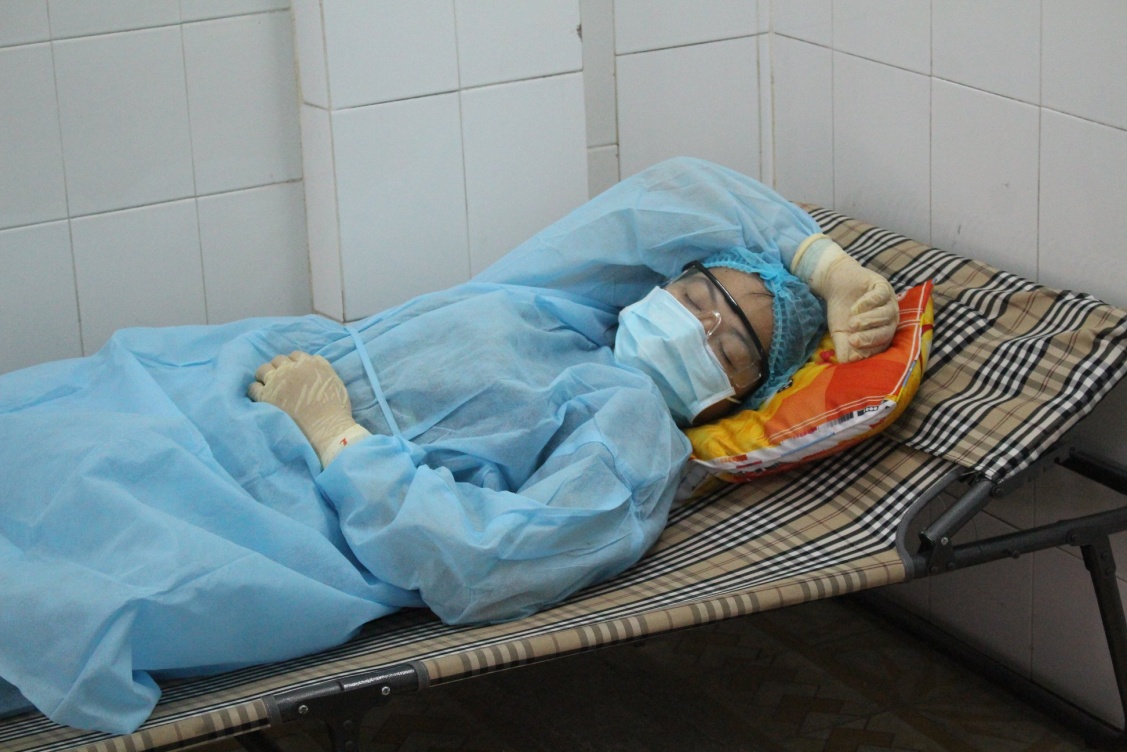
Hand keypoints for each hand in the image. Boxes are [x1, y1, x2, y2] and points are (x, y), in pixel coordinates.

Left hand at [248, 351, 366, 465]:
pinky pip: (253, 387)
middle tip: (282, 380)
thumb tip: (314, 360)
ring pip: (264, 369)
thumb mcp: (335, 381)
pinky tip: (261, 396)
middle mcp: (291, 369)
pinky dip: (256, 389)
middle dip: (280, 368)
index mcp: (309, 364)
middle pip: (279, 360)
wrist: (326, 428)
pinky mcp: (266, 396)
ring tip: (269, 386)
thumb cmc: (335, 408)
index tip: (295, 372)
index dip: (295, 364)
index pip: (296, 355)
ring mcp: (277, 382)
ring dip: (266, 375)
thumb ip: (323, 367)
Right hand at [810, 248, 897, 362]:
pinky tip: (855, 308)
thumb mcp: (839, 332)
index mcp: (882, 332)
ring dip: (869, 320)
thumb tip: (845, 362)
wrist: (837, 285)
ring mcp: (888, 301)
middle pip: (887, 331)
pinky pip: (881, 296)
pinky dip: (869, 303)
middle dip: (870, 337)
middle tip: (853, 340)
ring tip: (852, 323)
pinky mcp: (883, 286)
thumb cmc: (841, 311)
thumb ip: (843, 347)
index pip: (880, 345)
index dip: (868, 351)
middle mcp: (889, 318)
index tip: (853, 355)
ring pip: (886, 314)